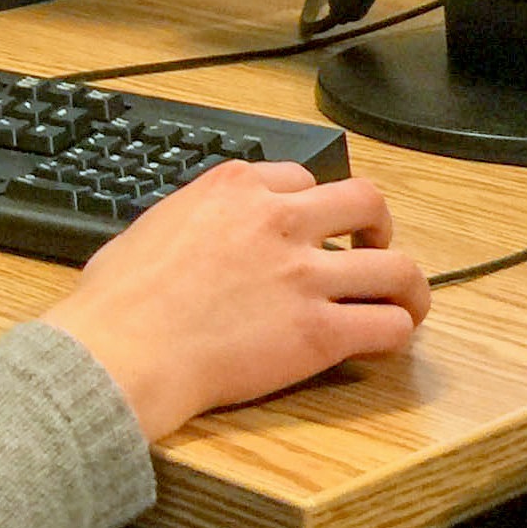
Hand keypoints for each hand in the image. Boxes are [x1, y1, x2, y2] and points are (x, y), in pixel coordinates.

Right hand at [38, 159, 428, 440]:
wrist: (126, 349)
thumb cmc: (119, 298)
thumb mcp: (151, 225)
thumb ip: (187, 217)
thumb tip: (185, 233)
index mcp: (235, 188)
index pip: (302, 178)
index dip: (311, 205)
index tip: (310, 227)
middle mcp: (278, 221)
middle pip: (366, 201)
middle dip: (377, 224)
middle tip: (372, 247)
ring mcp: (303, 277)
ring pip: (396, 266)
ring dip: (407, 284)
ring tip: (403, 301)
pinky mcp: (318, 333)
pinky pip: (386, 325)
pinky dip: (395, 332)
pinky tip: (384, 340)